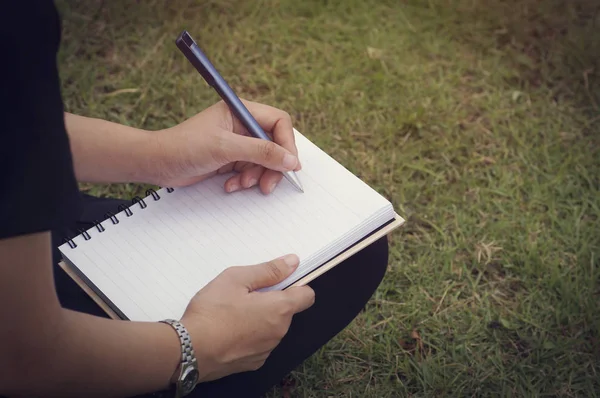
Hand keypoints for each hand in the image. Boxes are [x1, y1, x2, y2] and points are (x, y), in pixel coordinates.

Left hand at [151, 100, 300, 193]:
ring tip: (241, 184)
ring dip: (256, 176)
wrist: (156, 163)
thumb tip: (290, 160)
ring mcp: (236, 143)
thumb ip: (261, 152)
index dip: (287, 143)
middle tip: (268, 185)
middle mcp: (241, 125)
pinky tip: (230, 185)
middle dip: (272, 166)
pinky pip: (249, 171)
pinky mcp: (230, 159)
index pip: (278, 122)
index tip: (289, 165)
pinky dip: (243, 180)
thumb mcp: (226, 148)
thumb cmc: (185, 147)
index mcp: (241, 111)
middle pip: (274, 144)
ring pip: (263, 161)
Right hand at [180, 254, 314, 381]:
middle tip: (245, 294)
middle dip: (271, 300)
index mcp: (279, 309)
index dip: (296, 285)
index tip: (279, 280)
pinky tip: (230, 330)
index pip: (307, 296)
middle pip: (286, 311)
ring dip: (260, 318)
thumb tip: (292, 262)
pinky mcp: (254, 362)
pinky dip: (250, 335)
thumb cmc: (211, 313)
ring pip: (272, 327)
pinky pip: (259, 343)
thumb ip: (268, 270)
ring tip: (233, 312)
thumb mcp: (236, 279)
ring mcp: (267, 350)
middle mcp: (279, 332)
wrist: (189, 351)